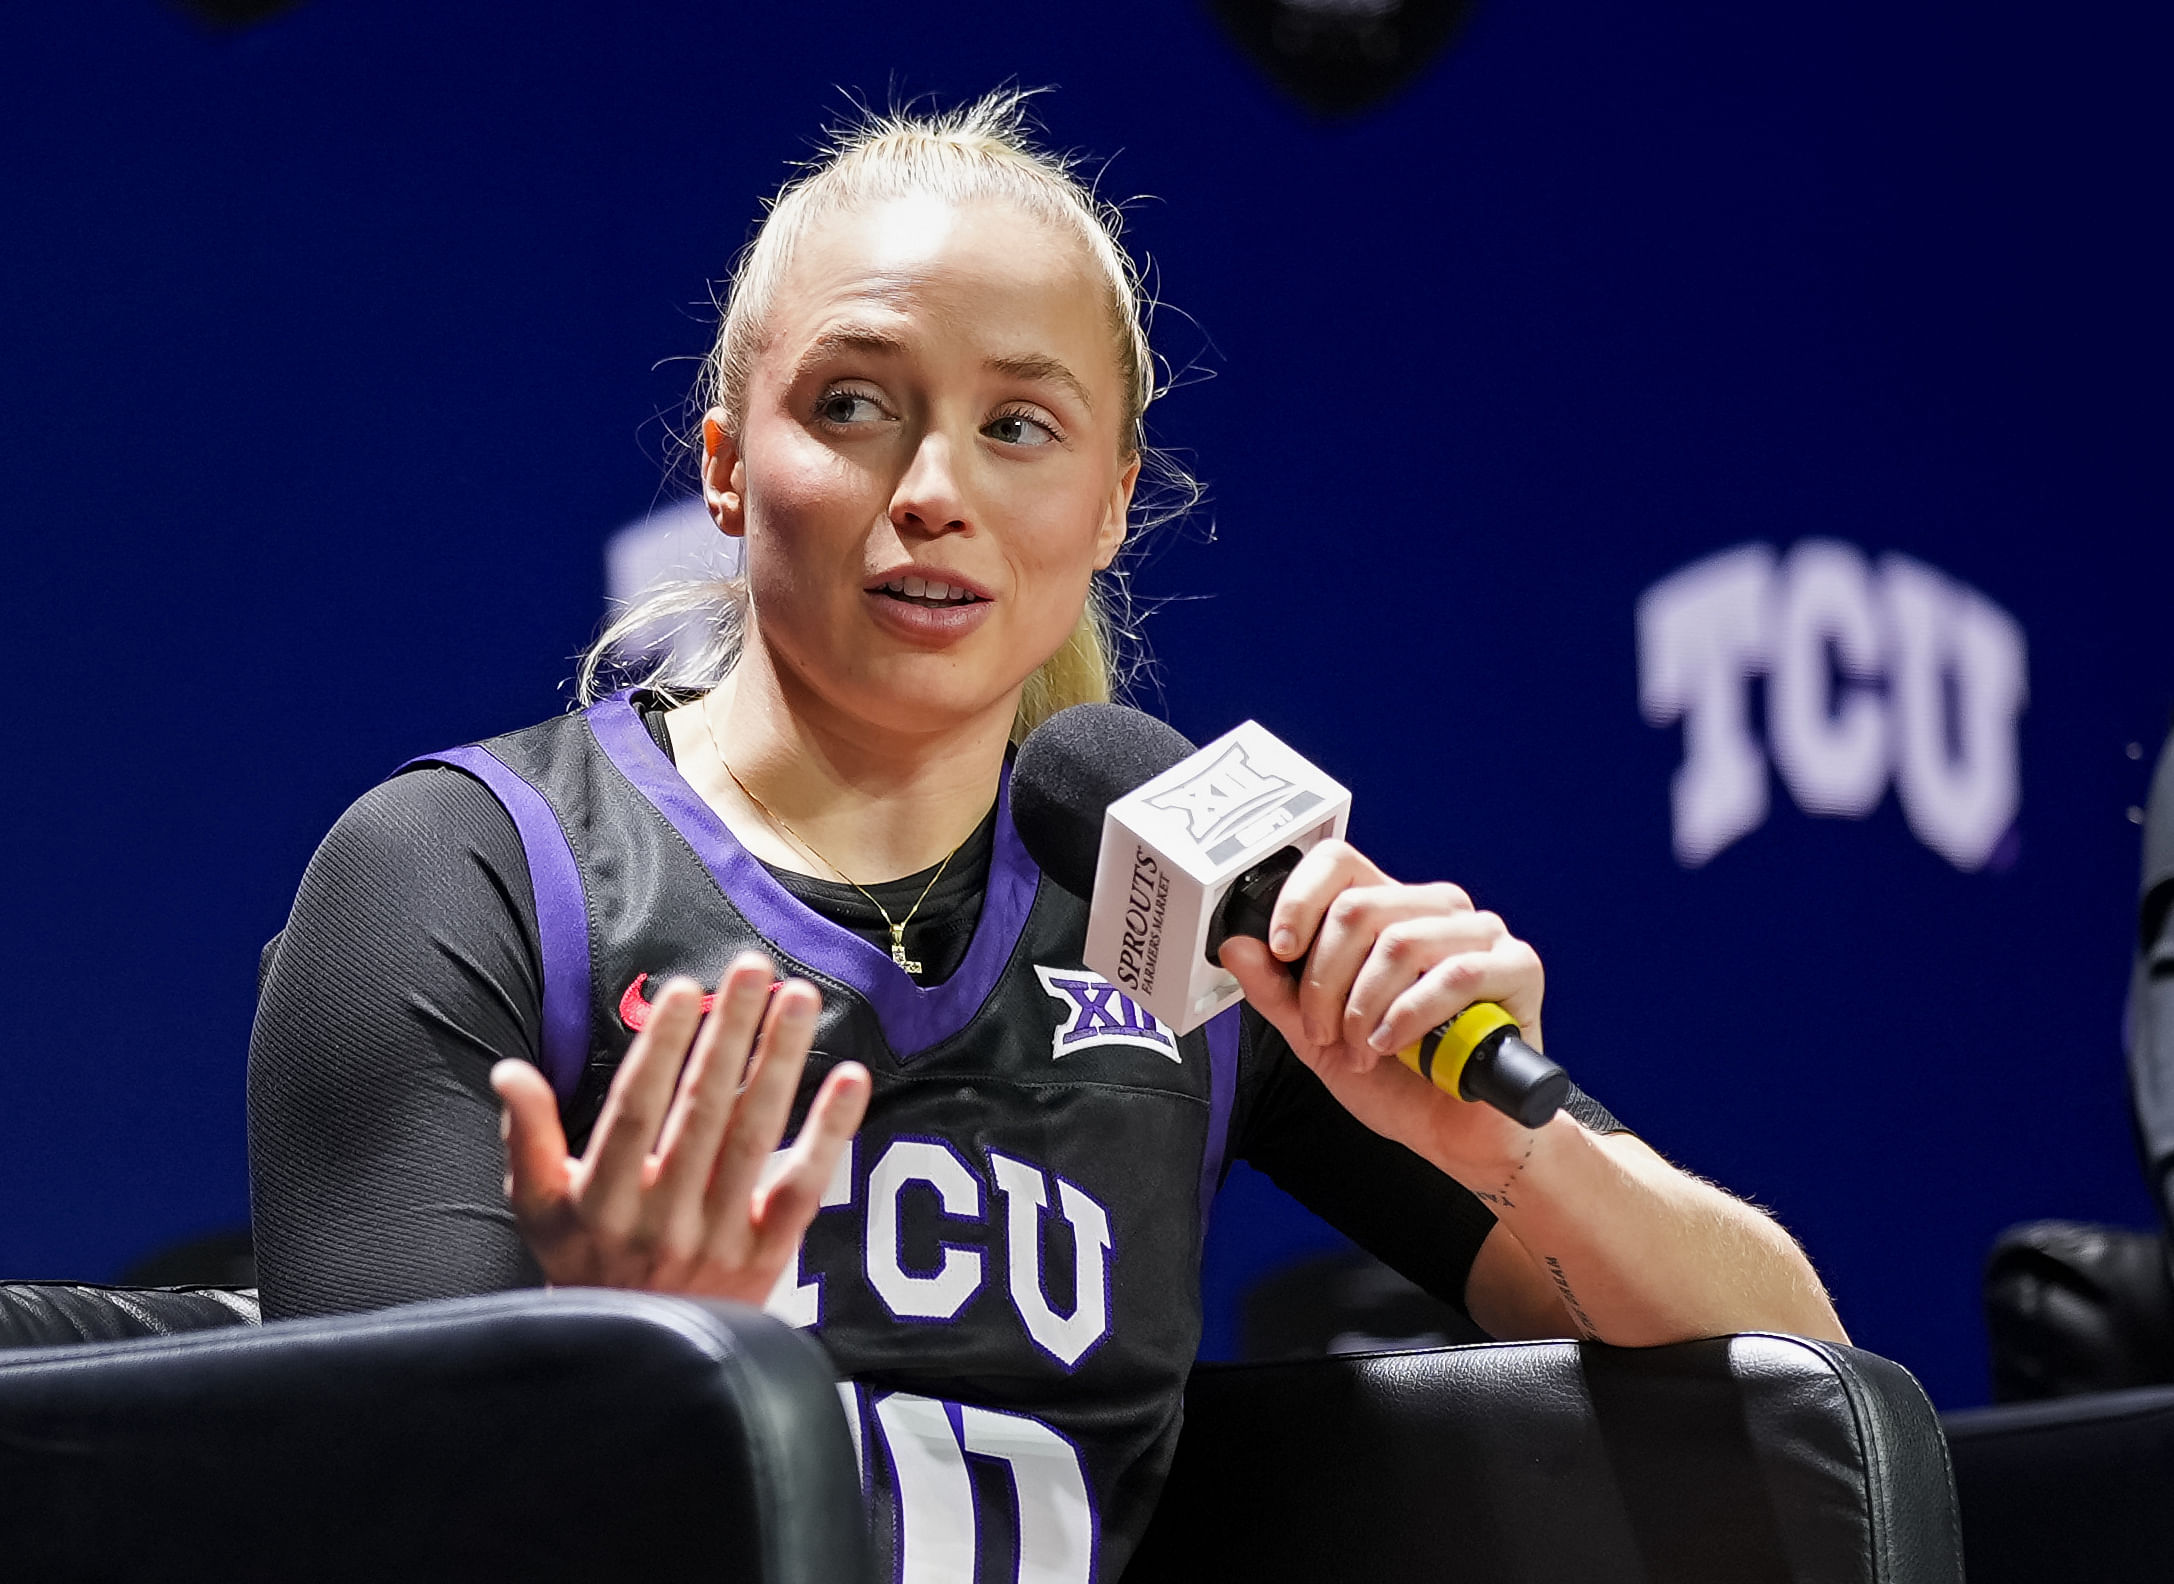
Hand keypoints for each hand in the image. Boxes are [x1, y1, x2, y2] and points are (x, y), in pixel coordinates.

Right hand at [490, 950, 869, 1299]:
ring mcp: (719, 1240)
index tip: (682, 991)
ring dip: (780, 1062)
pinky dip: (829, 1132)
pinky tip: (850, 1079)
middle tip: (751, 968)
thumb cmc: (586, 1268)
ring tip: (799, 999)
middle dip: (729, 1032)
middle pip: (702, 1111)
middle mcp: (662, 1220)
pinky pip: (804, 1186)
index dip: (659, 1049)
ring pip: (754, 1137)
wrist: (639, 1366)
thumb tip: (509, 1071)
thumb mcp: (541, 1210)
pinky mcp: (768, 1257)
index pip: (636, 1110)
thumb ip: (527, 1137)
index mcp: (603, 1202)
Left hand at [1217, 839, 1545, 1171]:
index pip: (1339, 863)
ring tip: (1362, 1050)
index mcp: (1389, 911)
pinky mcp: (1518, 967)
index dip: (1299, 899)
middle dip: (1324, 981)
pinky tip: (1395, 1046)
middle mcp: (1435, 910)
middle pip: (1358, 908)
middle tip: (1322, 1032)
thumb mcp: (1316, 1037)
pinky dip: (1411, 1016)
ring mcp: (1481, 934)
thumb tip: (1236, 945)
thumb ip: (1277, 991)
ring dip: (1364, 1008)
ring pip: (1399, 942)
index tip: (1281, 950)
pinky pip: (1455, 975)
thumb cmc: (1396, 1080)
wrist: (1457, 1135)